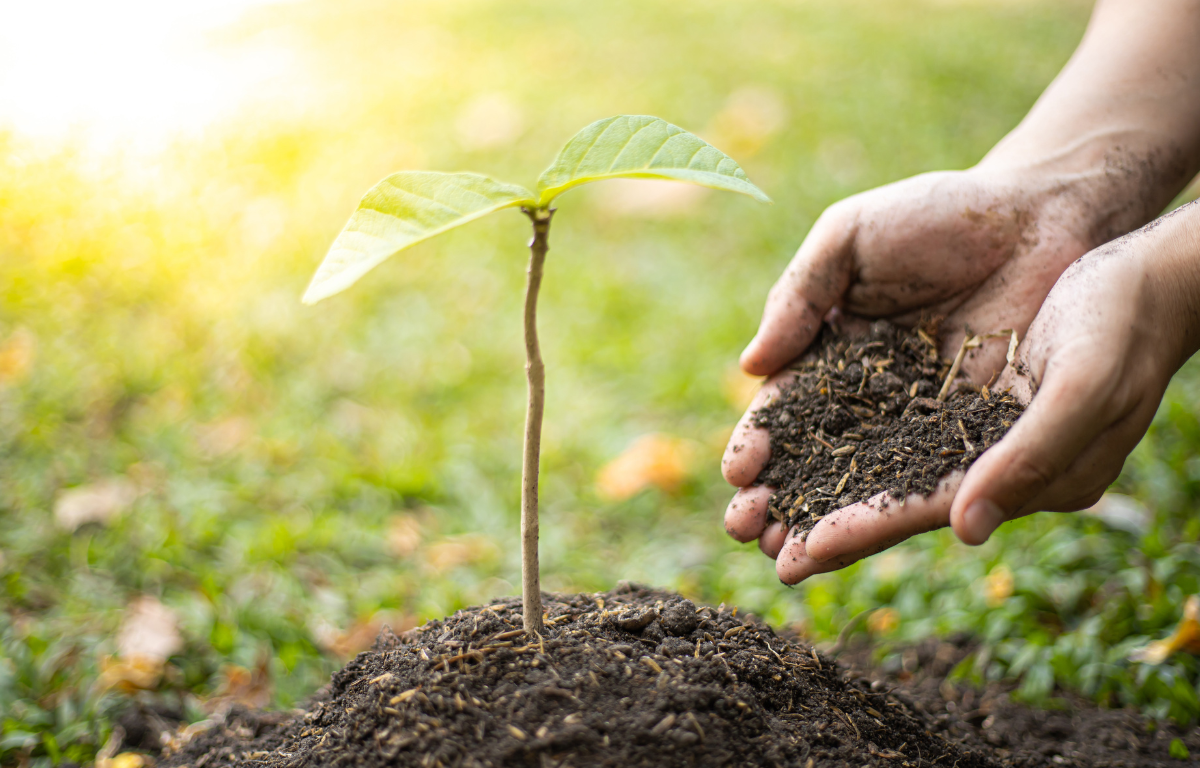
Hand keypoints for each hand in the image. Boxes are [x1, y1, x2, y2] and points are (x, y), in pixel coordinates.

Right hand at [722, 165, 1121, 580]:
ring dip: (823, 526)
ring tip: (787, 562)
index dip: (758, 443)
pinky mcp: (976, 438)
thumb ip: (797, 296)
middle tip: (746, 530)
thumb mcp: (850, 238)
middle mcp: (870, 399)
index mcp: (831, 353)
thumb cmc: (940, 215)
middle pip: (813, 462)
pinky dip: (891, 518)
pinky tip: (858, 546)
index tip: (738, 472)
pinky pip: (928, 483)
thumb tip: (750, 367)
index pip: (785, 411)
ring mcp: (921, 423)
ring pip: (862, 486)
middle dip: (776, 500)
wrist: (1042, 215)